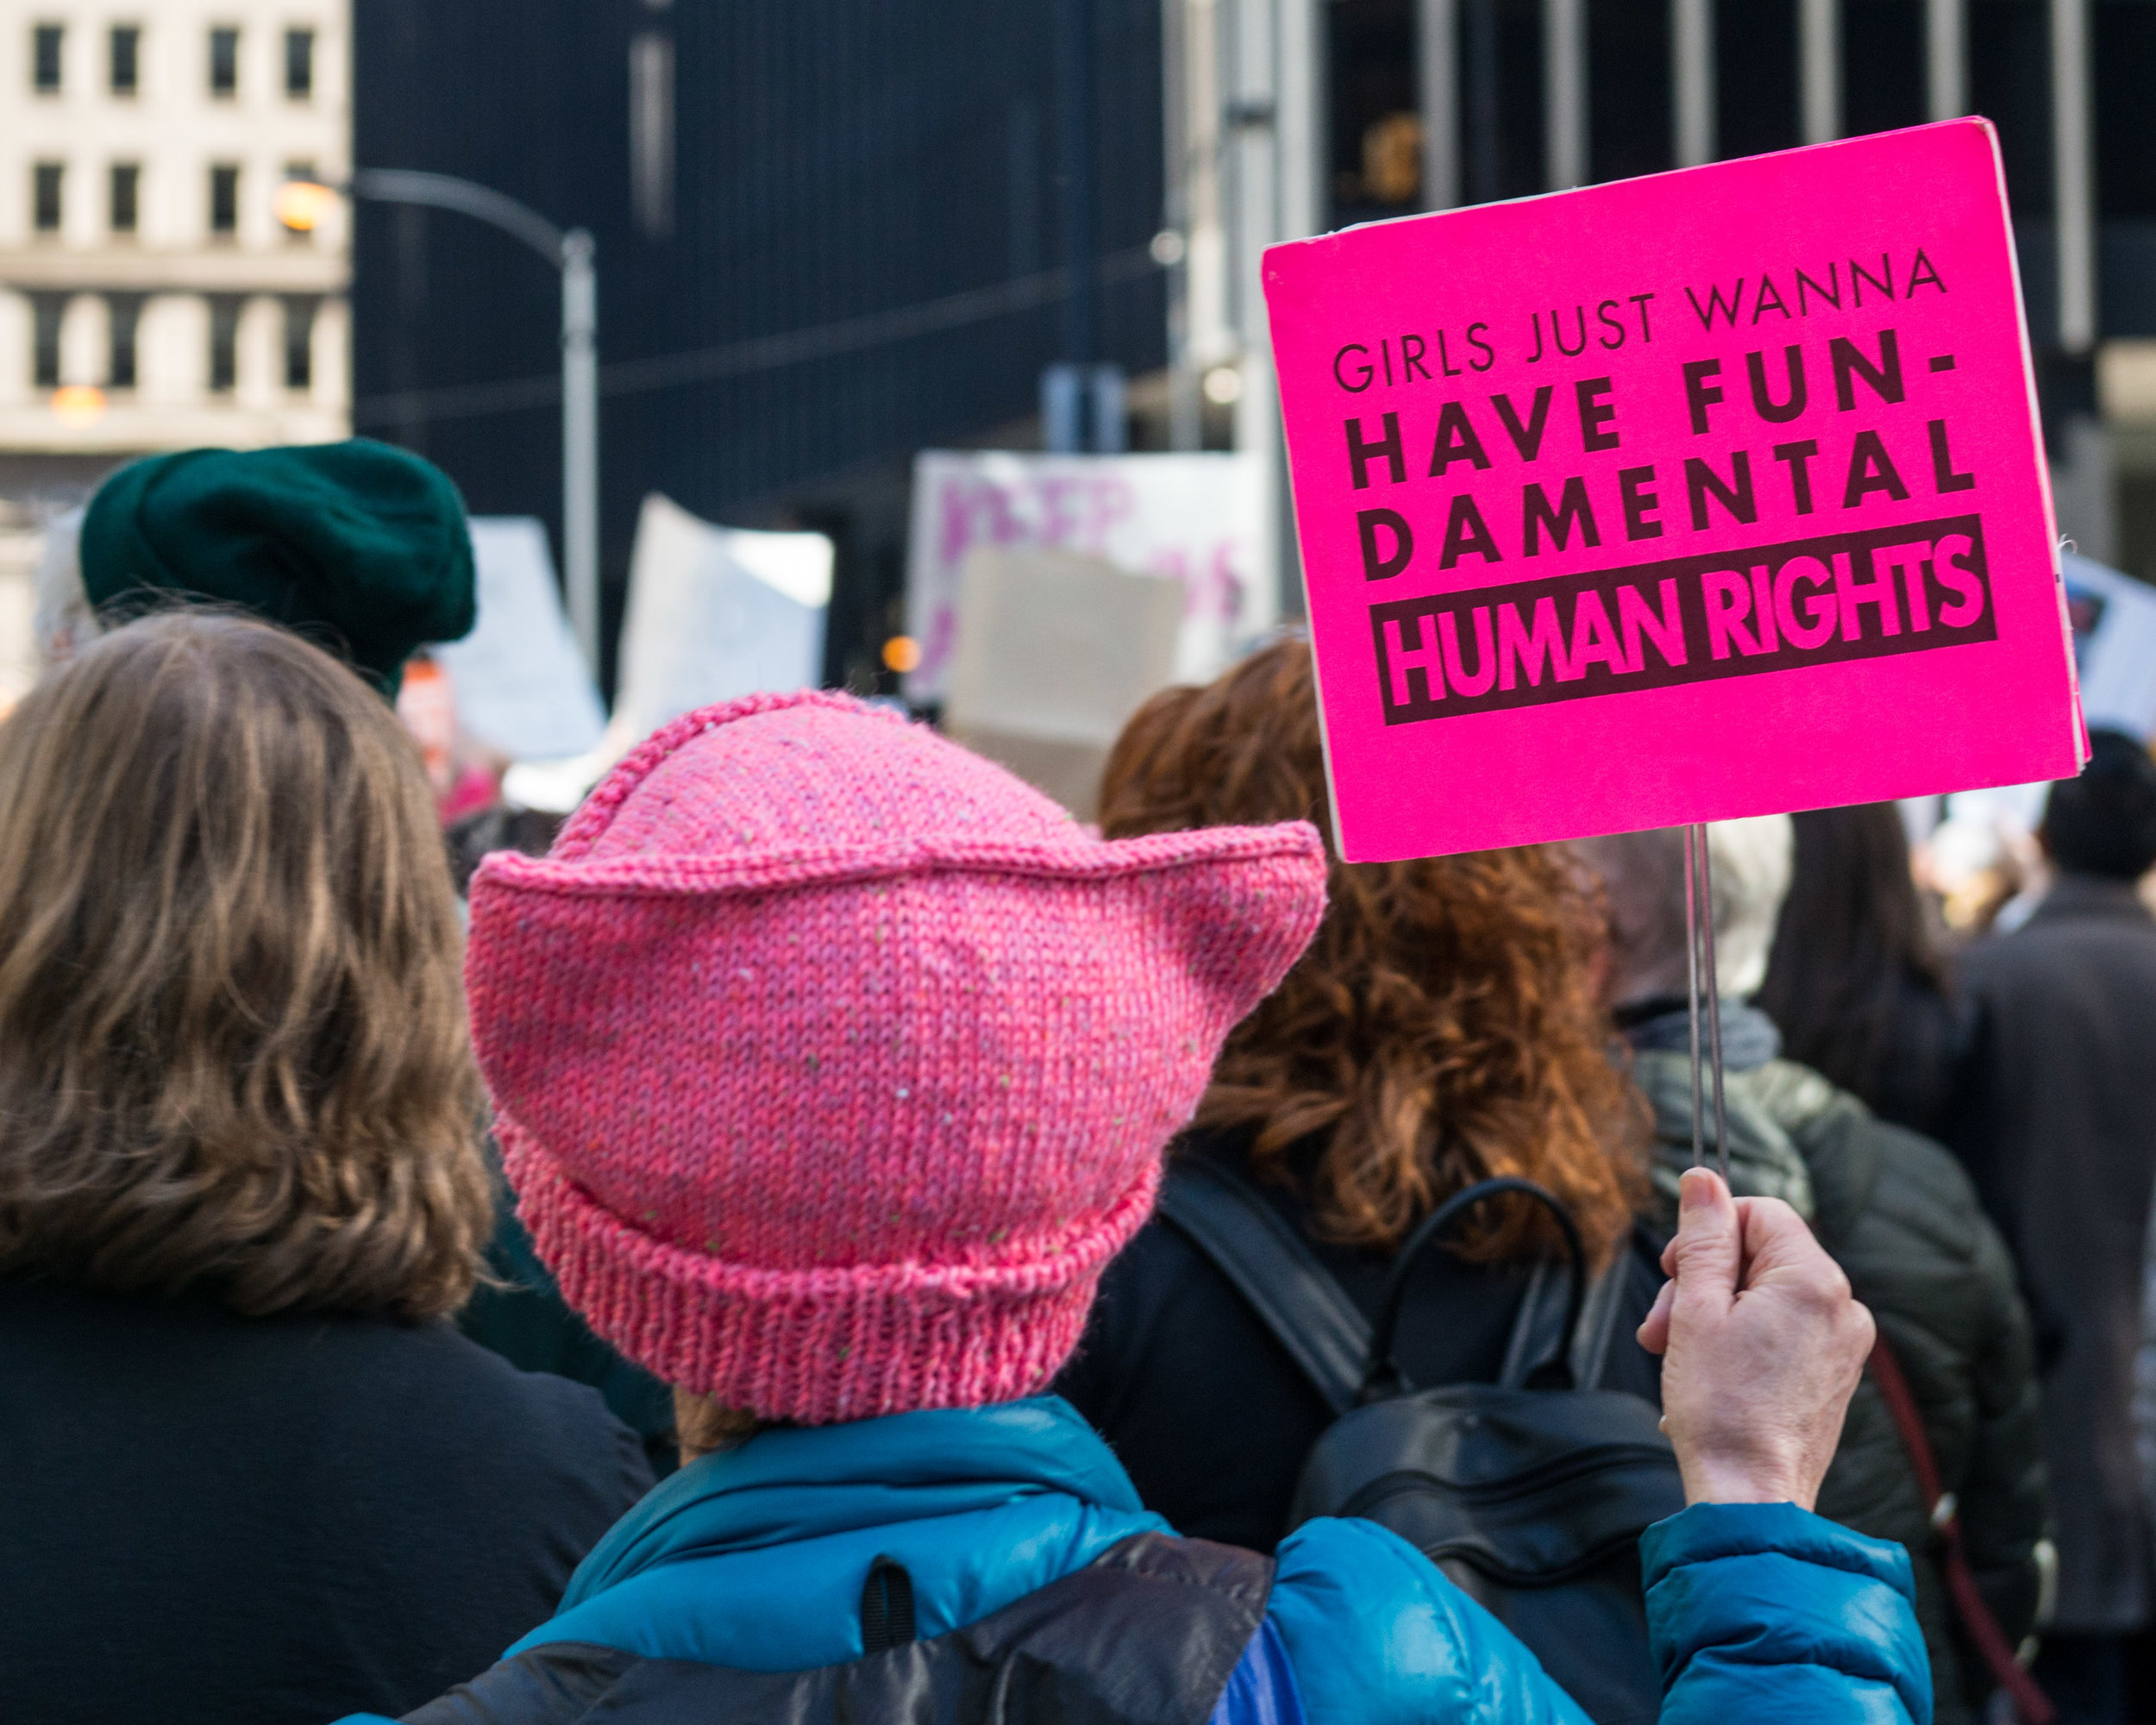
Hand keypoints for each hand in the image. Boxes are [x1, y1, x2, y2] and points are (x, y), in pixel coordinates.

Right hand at [1637, 1167, 1873, 1509]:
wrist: (1751, 1496)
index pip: (1759, 1212)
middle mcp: (1842, 1306)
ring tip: (1676, 1355)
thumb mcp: (1695, 1308)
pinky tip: (1709, 1374)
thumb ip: (1702, 1237)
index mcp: (1813, 1280)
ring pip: (1767, 1295)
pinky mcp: (1835, 1374)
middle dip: (1702, 1281)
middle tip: (1661, 1325)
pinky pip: (1783, 1331)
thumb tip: (1702, 1178)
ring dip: (1714, 1314)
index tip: (1673, 1268)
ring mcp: (1844, 1344)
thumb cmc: (1721, 1408)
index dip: (1707, 1231)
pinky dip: (1741, 1341)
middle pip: (1760, 1256)